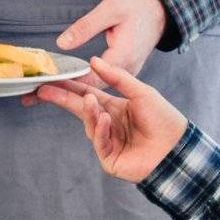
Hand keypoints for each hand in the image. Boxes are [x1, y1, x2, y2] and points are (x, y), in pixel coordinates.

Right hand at [31, 57, 189, 182]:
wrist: (178, 148)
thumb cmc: (163, 119)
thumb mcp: (141, 91)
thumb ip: (117, 77)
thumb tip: (93, 60)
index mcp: (114, 108)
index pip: (85, 95)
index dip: (68, 87)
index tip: (50, 79)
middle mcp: (108, 124)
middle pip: (80, 109)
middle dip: (61, 99)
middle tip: (41, 90)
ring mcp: (108, 143)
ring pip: (89, 125)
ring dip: (89, 112)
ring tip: (90, 101)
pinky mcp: (110, 159)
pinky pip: (99, 143)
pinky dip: (101, 130)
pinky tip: (106, 120)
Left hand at [35, 0, 166, 105]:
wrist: (164, 6)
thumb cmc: (139, 4)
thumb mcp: (110, 10)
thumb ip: (86, 27)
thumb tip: (61, 44)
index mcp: (122, 58)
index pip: (89, 79)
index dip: (63, 85)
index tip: (39, 88)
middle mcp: (126, 69)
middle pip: (89, 89)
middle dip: (59, 94)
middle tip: (29, 97)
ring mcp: (126, 70)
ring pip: (94, 86)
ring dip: (67, 90)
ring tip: (38, 94)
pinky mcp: (124, 67)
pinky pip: (100, 80)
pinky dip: (80, 82)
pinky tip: (63, 83)